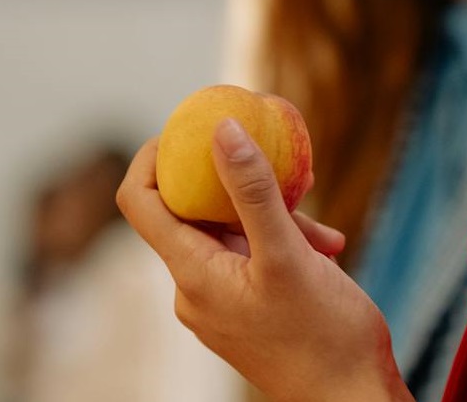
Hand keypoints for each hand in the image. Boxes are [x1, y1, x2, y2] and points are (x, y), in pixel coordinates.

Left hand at [117, 119, 411, 401]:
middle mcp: (194, 288)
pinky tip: (326, 247)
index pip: (140, 200)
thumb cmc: (324, 338)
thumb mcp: (289, 255)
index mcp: (191, 274)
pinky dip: (280, 240)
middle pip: (191, 211)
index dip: (153, 156)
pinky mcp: (244, 308)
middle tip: (278, 164)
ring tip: (322, 230)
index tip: (189, 127)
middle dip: (235, 183)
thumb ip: (253, 191)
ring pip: (229, 231)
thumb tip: (222, 129)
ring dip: (272, 215)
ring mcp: (219, 300)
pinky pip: (248, 255)